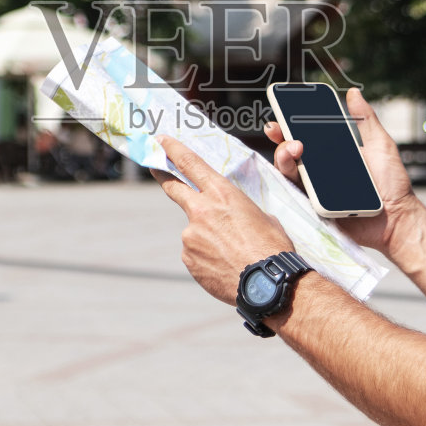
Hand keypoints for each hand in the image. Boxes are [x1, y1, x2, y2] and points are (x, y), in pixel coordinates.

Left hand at [154, 136, 293, 305]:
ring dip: (208, 239)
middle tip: (154, 167)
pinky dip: (208, 258)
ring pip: (194, 231)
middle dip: (163, 175)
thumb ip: (236, 211)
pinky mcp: (188, 258)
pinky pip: (196, 254)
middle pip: (174, 188)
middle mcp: (201, 212)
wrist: (267, 284)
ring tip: (233, 254)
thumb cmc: (271, 248)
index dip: (173, 149)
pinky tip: (226, 266)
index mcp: (222, 194)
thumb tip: (228, 220)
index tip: (161, 141)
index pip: (191, 164)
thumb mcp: (261, 217)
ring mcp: (190, 236)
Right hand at [267, 87, 418, 259]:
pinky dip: (293, 182)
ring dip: (284, 158)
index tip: (281, 114)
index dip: (289, 125)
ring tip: (295, 149)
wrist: (398, 218)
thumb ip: (366, 120)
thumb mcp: (380, 145)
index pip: (304, 137)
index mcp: (331, 154)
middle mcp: (319, 171)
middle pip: (290, 153)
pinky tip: (295, 172)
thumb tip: (353, 93)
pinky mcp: (316, 209)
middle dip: (281, 139)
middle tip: (285, 132)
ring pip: (289, 172)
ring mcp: (315, 191)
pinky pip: (298, 195)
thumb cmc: (392, 184)